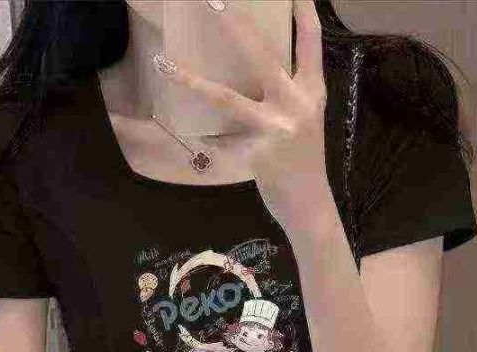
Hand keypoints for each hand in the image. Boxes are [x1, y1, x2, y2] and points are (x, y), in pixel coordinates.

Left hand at [155, 0, 331, 236]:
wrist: (309, 205)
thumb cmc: (303, 162)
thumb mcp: (304, 121)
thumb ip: (285, 94)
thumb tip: (248, 74)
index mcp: (312, 92)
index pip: (310, 42)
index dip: (303, 12)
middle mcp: (297, 104)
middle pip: (261, 55)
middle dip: (234, 25)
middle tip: (211, 0)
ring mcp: (277, 128)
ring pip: (226, 98)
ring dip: (191, 81)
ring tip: (164, 64)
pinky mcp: (258, 153)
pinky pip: (222, 140)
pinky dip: (210, 140)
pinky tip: (200, 140)